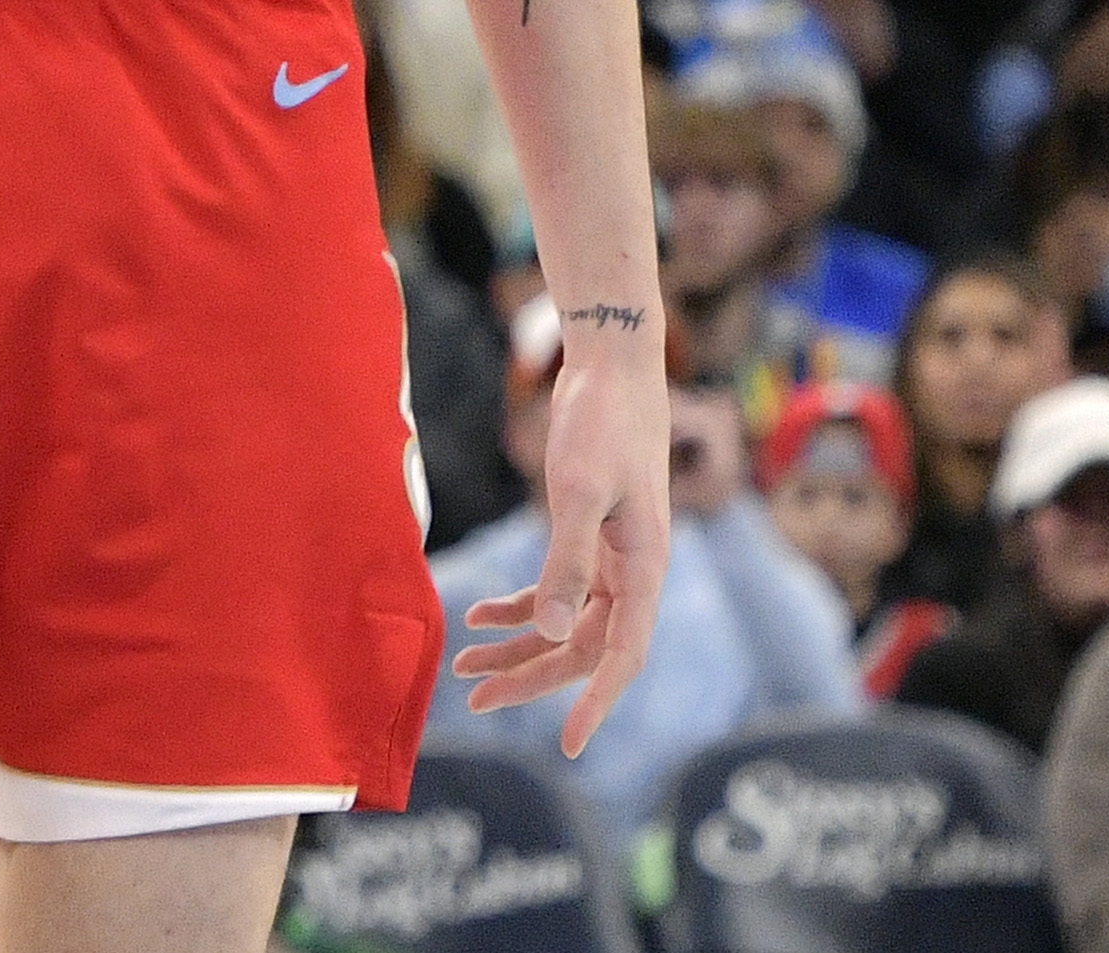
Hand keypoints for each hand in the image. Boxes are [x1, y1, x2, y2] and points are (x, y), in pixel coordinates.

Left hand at [455, 343, 669, 753]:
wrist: (611, 365)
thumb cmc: (603, 422)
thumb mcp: (578, 490)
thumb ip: (565, 560)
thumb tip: (548, 631)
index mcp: (644, 568)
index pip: (622, 656)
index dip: (596, 703)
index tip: (567, 744)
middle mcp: (632, 572)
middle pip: (583, 647)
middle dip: (530, 678)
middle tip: (475, 703)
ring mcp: (611, 557)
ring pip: (564, 624)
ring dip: (517, 647)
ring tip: (464, 671)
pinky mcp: (588, 537)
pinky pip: (554, 590)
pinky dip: (517, 607)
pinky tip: (477, 615)